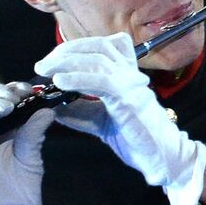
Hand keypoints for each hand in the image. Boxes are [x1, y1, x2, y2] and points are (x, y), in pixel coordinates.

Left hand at [35, 34, 205, 204]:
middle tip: (42, 65)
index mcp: (126, 75)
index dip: (75, 47)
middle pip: (98, 46)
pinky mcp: (130, 99)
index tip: (52, 60)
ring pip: (98, 59)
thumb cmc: (136, 139)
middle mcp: (131, 74)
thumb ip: (79, 111)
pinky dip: (78, 78)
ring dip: (67, 61)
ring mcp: (132, 84)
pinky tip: (60, 82)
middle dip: (66, 51)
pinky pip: (102, 81)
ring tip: (45, 70)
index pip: (102, 46)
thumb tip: (52, 104)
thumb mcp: (100, 121)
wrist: (163, 159)